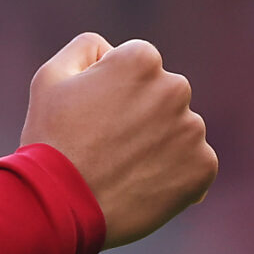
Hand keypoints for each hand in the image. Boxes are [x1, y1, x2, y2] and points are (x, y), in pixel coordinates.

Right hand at [18, 34, 216, 247]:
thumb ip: (86, 48)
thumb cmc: (50, 139)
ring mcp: (193, 130)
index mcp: (141, 59)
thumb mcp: (51, 77)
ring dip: (158, 144)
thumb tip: (113, 51)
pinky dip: (173, 175)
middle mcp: (175, 87)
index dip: (112, 90)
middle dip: (141, 114)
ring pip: (178, 131)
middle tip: (107, 144)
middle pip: (162, 96)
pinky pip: (192, 165)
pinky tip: (141, 185)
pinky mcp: (203, 167)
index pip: (139, 66)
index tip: (94, 116)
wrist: (60, 205)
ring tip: (123, 169)